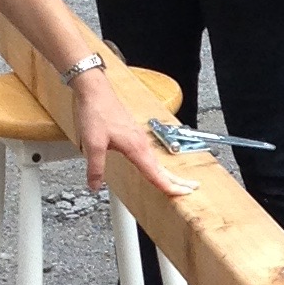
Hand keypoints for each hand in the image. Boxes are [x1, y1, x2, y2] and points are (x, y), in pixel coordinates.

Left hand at [73, 67, 196, 200]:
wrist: (95, 90)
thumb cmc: (96, 112)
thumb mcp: (92, 144)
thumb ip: (95, 168)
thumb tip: (95, 186)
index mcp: (136, 147)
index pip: (155, 173)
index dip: (169, 186)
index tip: (182, 194)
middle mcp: (141, 143)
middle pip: (162, 168)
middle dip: (177, 180)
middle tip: (191, 189)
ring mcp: (139, 137)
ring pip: (157, 160)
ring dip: (168, 173)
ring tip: (178, 182)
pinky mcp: (134, 134)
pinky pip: (150, 154)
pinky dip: (157, 164)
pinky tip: (154, 166)